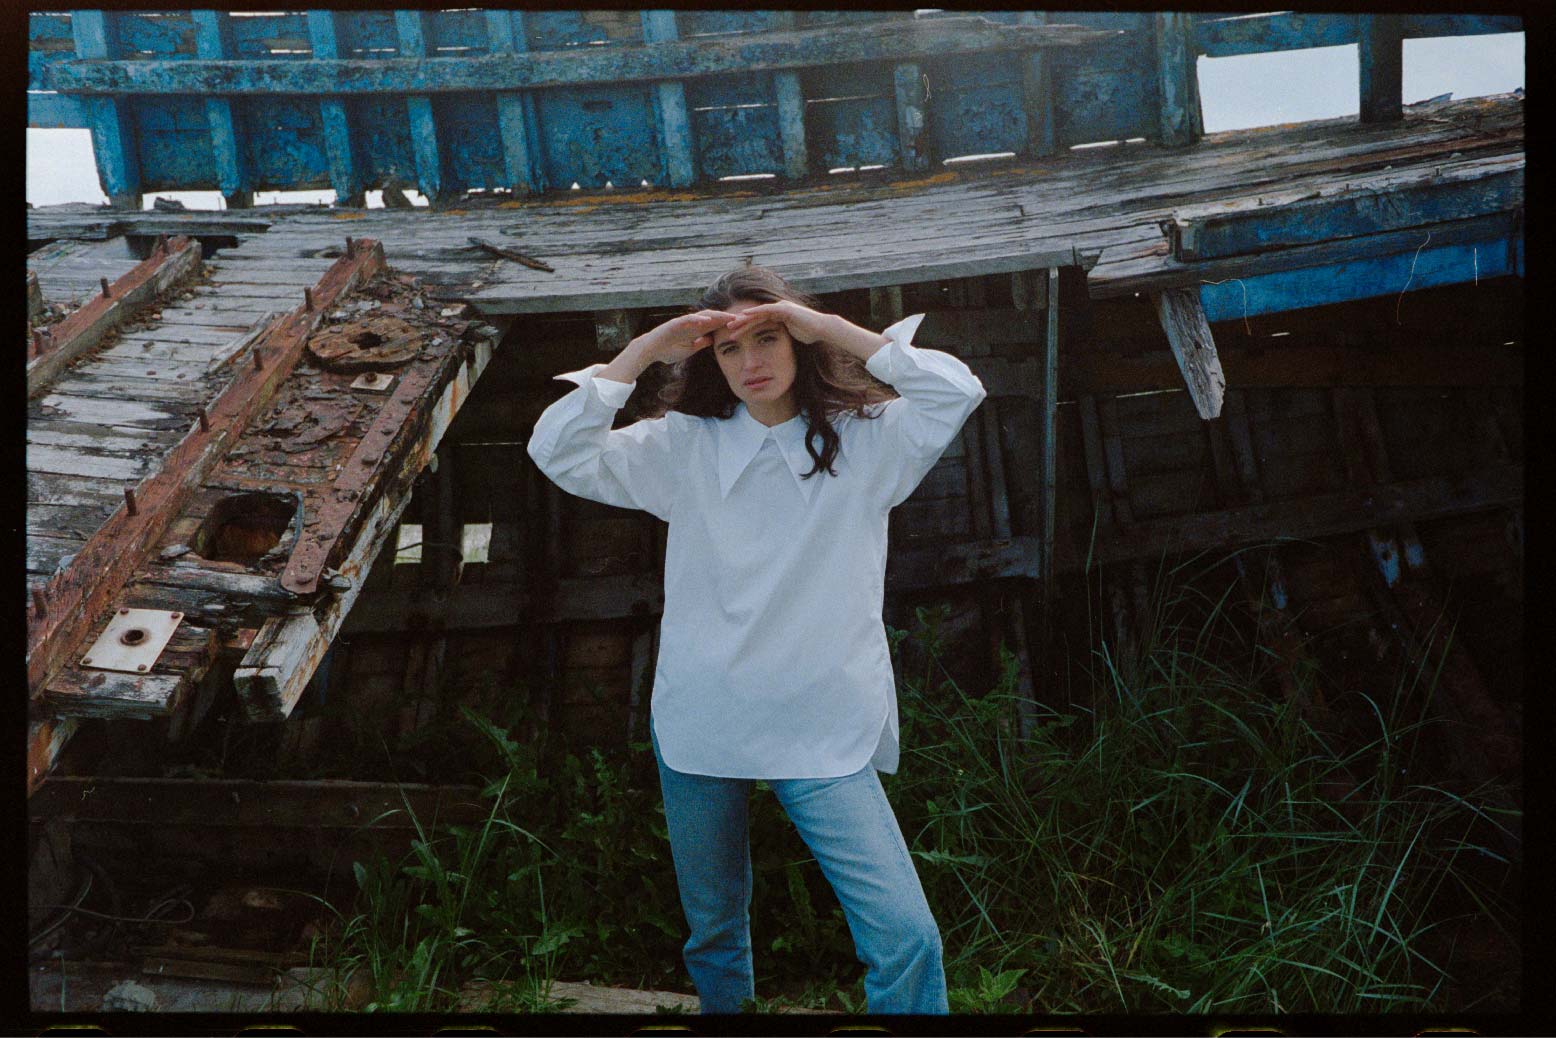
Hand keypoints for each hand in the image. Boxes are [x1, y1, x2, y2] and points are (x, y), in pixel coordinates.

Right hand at [631, 309, 741, 364]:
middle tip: (743, 318)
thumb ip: (701, 343)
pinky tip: (707, 320)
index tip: (743, 325)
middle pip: (713, 318)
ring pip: (703, 316)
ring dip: (717, 316)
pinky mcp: (675, 324)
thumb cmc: (668, 351)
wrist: (651, 351)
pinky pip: (688, 319)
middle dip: (727, 318)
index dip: (729, 324)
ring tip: (729, 317)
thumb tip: (712, 340)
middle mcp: (693, 324)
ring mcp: (684, 322)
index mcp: (697, 330)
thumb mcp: (690, 349)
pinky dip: (698, 319)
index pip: (716, 325)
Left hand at [721, 300, 835, 344]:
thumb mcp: (791, 337)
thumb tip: (776, 347)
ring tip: (732, 323)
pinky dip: (755, 312)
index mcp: (778, 316)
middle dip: (741, 322)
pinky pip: (766, 309)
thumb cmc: (810, 334)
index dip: (746, 327)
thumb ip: (782, 337)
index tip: (734, 334)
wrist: (822, 330)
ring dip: (744, 318)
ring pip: (758, 312)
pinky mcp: (783, 308)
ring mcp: (780, 307)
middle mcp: (777, 309)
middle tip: (728, 328)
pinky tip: (744, 315)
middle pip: (755, 316)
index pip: (758, 321)